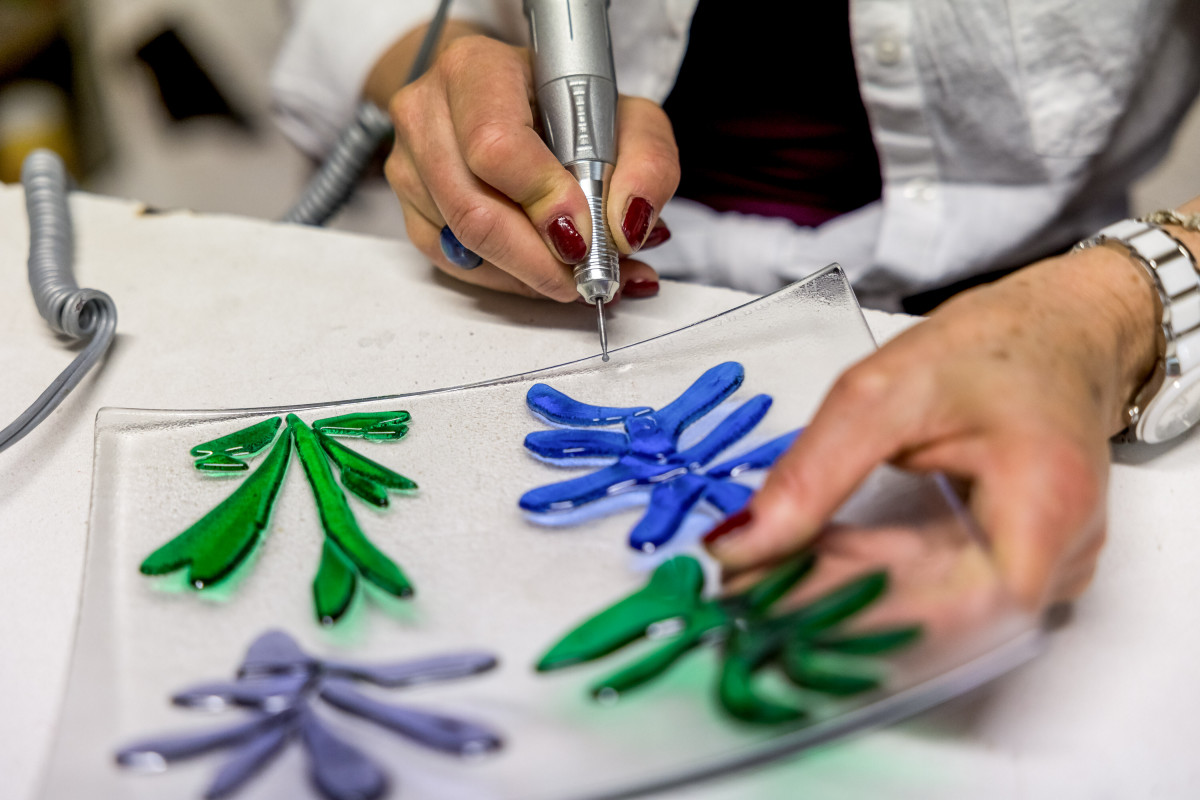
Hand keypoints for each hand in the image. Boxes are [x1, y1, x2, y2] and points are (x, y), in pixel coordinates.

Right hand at [372, 30, 678, 299]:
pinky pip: (457, 265)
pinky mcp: (410, 211)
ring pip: (464, 246)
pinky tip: (546, 272)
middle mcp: (428, 112)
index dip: (543, 201)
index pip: (496, 146)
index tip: (585, 236)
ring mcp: (409, 165)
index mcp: (476, 70)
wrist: (509, 103)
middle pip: (473, 210)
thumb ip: (647, 165)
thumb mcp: (627, 118)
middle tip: (589, 276)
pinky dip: (510, 281)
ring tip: (581, 273)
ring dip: (531, 276)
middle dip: (540, 260)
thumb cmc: (566, 108)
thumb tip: (626, 229)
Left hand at [705, 246, 1159, 609]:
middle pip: (935, 619)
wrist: (1056, 333)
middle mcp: (1059, 556)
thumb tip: (739, 546)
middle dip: (830, 607)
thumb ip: (813, 473)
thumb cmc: (989, 347)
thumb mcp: (882, 391)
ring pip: (929, 614)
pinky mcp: (1015, 568)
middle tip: (744, 588)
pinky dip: (869, 579)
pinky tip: (809, 564)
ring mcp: (1043, 570)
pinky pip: (936, 593)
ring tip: (763, 574)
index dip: (859, 619)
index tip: (770, 604)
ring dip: (843, 597)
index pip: (955, 607)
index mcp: (1046, 506)